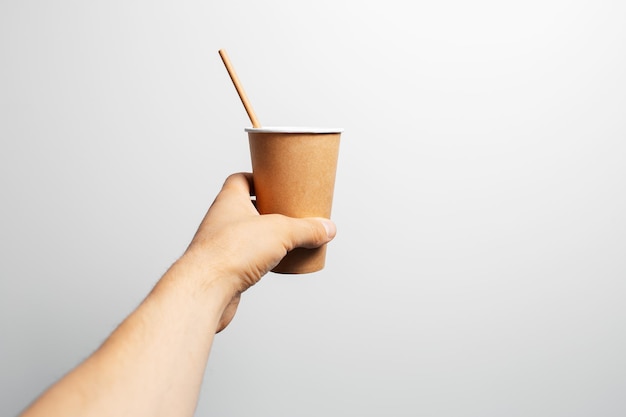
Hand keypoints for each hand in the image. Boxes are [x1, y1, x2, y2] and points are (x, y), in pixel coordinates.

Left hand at [181, 172, 335, 330]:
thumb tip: (328, 228)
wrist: (205, 289)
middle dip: (269, 209)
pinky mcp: (225, 270)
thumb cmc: (230, 252)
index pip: (240, 179)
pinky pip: (247, 258)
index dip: (258, 178)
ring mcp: (221, 245)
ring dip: (266, 236)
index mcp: (229, 200)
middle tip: (291, 210)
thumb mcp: (280, 232)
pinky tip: (277, 263)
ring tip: (289, 238)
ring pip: (247, 235)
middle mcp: (221, 220)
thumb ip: (307, 229)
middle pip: (247, 207)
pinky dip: (262, 258)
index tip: (277, 181)